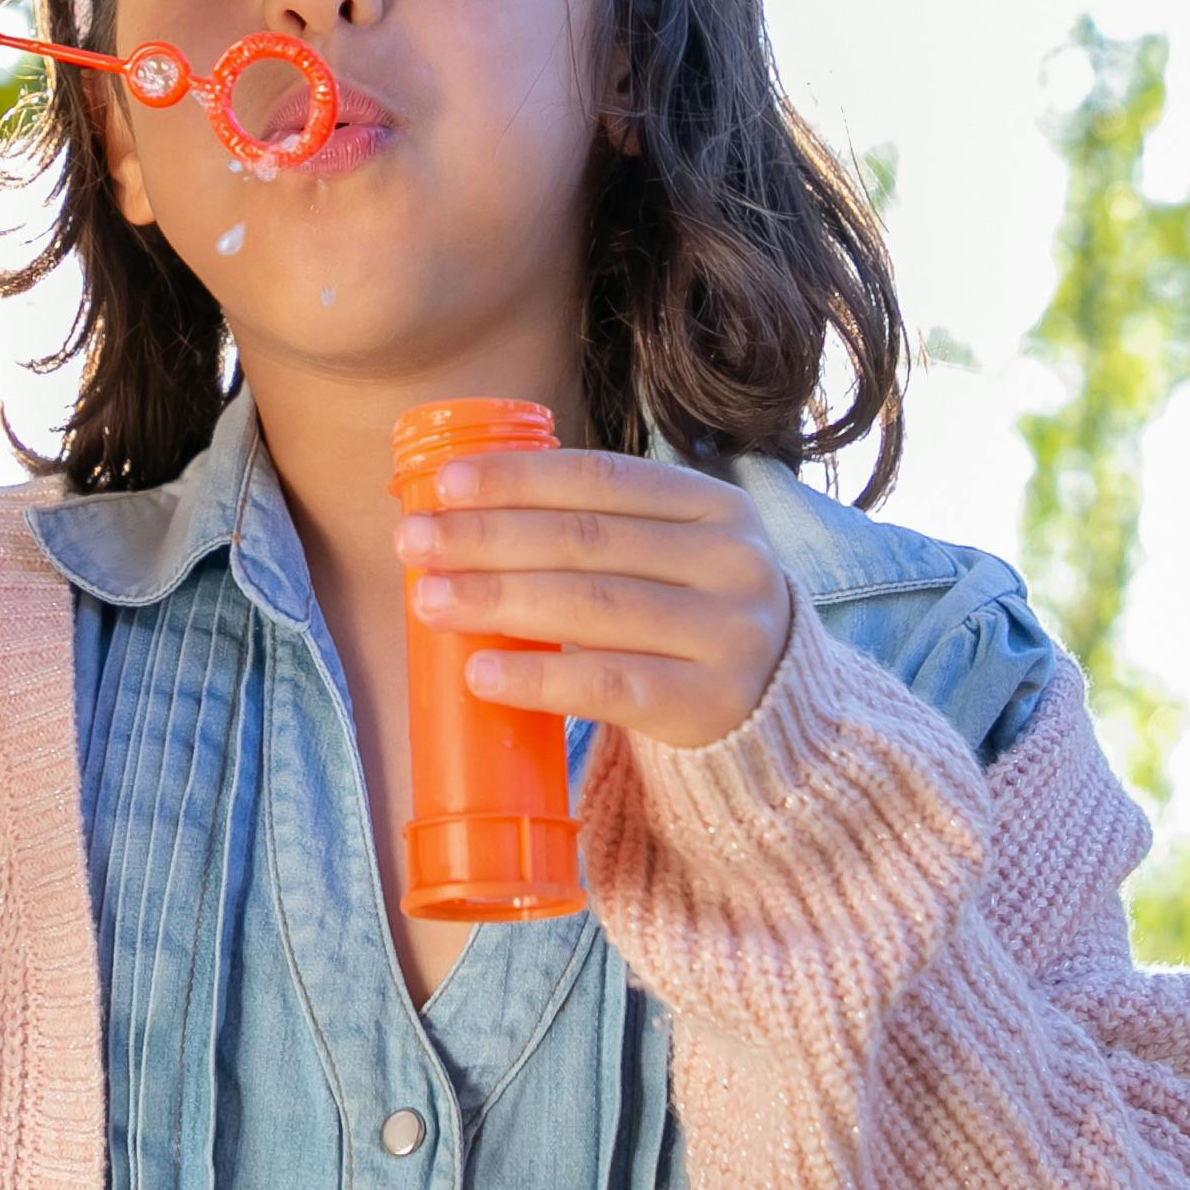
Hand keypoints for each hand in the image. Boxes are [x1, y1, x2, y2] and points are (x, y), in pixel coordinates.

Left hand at [394, 450, 796, 748]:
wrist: (774, 711)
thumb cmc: (688, 618)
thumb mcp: (669, 555)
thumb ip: (595, 529)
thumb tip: (458, 513)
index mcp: (715, 505)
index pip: (602, 478)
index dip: (518, 478)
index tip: (444, 485)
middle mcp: (732, 561)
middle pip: (587, 541)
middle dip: (489, 538)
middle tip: (414, 542)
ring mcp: (729, 634)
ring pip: (593, 608)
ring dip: (498, 601)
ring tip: (429, 600)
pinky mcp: (711, 704)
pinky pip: (610, 686)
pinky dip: (538, 678)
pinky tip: (480, 674)